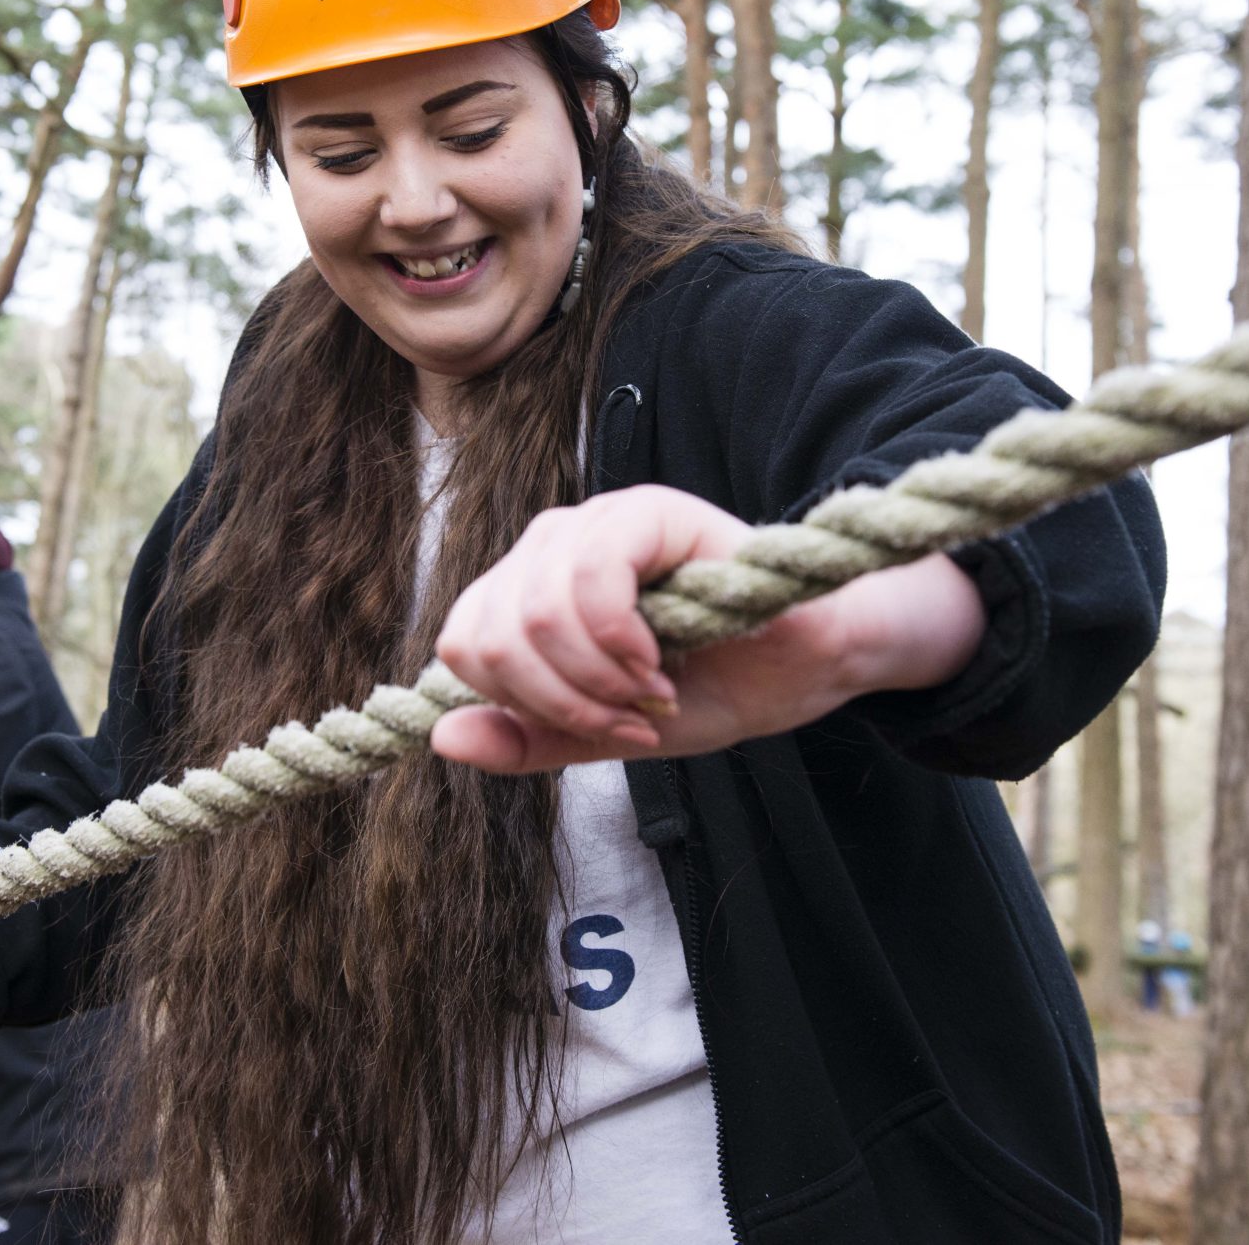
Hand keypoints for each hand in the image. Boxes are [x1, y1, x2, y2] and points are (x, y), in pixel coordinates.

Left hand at [431, 485, 985, 774]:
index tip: (600, 726)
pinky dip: (621, 641)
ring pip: (534, 611)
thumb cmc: (711, 689)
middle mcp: (551, 546)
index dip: (521, 704)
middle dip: (562, 702)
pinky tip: (660, 659)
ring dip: (597, 679)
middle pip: (489, 635)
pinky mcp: (646, 511)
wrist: (806, 668)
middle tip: (632, 716)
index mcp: (529, 588)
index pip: (463, 643)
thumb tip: (442, 736)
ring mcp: (595, 522)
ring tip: (653, 689)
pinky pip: (590, 579)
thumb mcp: (604, 731)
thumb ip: (528, 736)